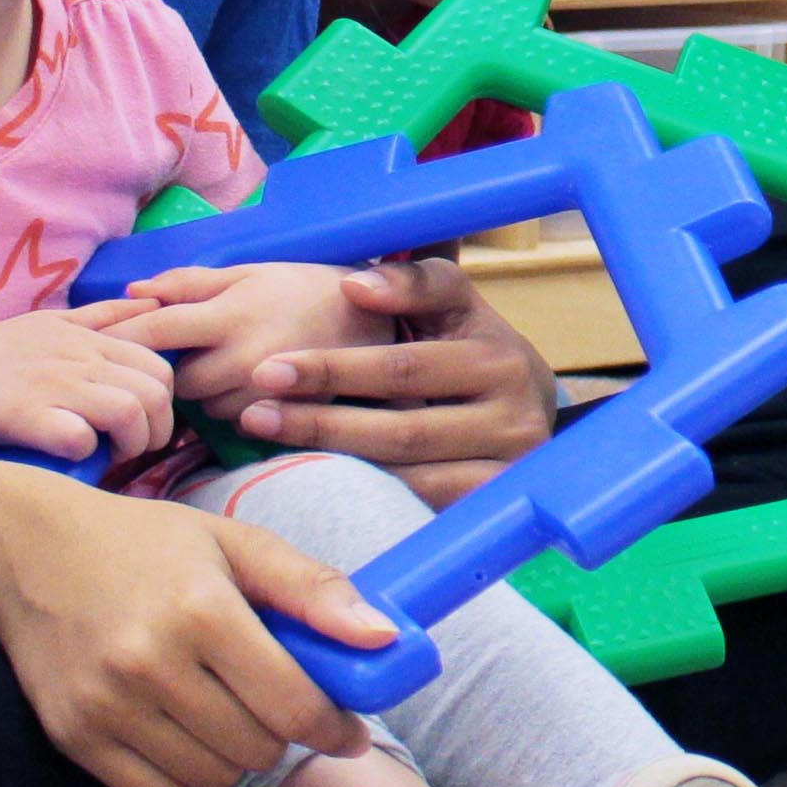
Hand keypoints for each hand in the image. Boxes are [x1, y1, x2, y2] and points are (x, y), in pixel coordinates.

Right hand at [0, 305, 175, 462]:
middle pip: (154, 392)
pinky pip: (80, 438)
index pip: (159, 365)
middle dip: (157, 429)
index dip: (165, 401)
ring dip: (129, 443)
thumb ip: (105, 316)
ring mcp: (53, 385)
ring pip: (128, 413)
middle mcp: (78, 358)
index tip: (147, 421)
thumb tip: (153, 303)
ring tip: (112, 455)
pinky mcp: (25, 416)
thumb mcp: (53, 322)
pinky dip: (86, 453)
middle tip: (135, 446)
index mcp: (89, 338)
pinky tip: (73, 454)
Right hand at [0, 469, 391, 786]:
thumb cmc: (146, 545)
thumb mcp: (236, 544)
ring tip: (222, 709)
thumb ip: (314, 589)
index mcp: (202, 611)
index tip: (348, 729)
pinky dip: (182, 776)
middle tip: (273, 701)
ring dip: (233, 756)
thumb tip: (385, 637)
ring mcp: (106, 706)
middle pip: (257, 749)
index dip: (334, 727)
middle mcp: (149, 664)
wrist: (27, 552)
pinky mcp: (73, 738)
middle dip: (282, 733)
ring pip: (212, 778)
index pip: (293, 705)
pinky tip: (178, 729)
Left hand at [99, 260, 388, 413]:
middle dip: (171, 371)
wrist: (379, 318)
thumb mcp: (249, 271)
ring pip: (204, 409)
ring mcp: (265, 392)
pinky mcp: (286, 416)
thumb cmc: (305, 287)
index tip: (95, 344)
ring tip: (218, 369)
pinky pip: (237, 422)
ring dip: (202, 394)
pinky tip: (242, 387)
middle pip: (176, 382)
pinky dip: (231, 408)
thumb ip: (189, 282)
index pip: (156, 331)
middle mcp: (243, 357)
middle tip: (176, 357)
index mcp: (230, 314)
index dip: (120, 338)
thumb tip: (131, 291)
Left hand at [222, 259, 567, 505]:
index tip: (268, 368)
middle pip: (401, 424)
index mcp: (498, 353)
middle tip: (253, 410)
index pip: (405, 364)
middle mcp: (513, 410)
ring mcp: (508, 462)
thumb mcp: (456, 309)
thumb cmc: (472, 351)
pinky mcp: (497, 500)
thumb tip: (355, 285)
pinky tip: (321, 478)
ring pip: (407, 468)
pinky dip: (368, 491)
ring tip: (271, 439)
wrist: (533, 413)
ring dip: (333, 457)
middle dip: (320, 418)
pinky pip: (421, 501)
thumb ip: (413, 286)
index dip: (335, 367)